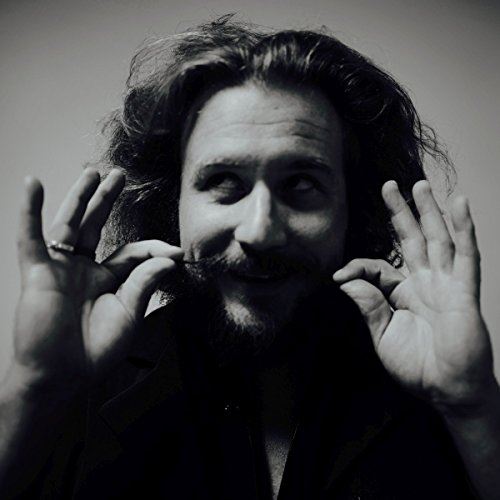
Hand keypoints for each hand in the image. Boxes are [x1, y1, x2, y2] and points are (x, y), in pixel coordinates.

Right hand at [12, 168, 183, 392]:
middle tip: (119, 175)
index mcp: (108, 279)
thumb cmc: (96, 349)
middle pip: (97, 226)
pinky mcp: (37, 272)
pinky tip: (32, 184)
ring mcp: (60, 268)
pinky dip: (29, 211)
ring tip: (92, 172)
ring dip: (80, 197)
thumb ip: (145, 282)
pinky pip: (30, 237)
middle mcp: (83, 269)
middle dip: (108, 200)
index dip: (154, 248)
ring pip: (70, 224)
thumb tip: (167, 258)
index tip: (176, 251)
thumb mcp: (130, 313)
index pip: (132, 252)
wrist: (63, 375)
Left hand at [333, 180, 497, 412]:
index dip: (358, 266)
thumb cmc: (417, 367)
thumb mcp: (383, 336)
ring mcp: (446, 284)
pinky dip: (464, 228)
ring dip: (429, 211)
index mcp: (403, 293)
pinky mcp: (465, 291)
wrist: (447, 390)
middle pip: (411, 239)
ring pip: (437, 239)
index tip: (339, 276)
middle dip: (400, 212)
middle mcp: (425, 282)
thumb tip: (346, 281)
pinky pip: (466, 255)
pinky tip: (458, 204)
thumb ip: (368, 306)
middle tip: (389, 186)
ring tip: (420, 185)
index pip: (378, 267)